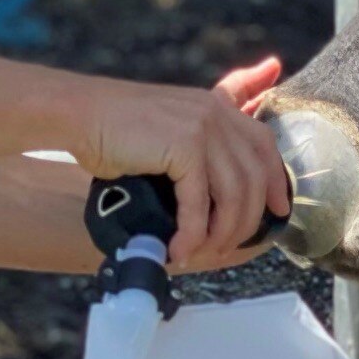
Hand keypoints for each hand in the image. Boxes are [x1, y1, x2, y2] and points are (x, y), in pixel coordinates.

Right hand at [70, 56, 290, 266]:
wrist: (79, 114)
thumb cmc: (116, 127)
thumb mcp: (166, 124)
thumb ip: (195, 137)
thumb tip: (210, 183)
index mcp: (216, 106)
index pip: (264, 143)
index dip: (275, 180)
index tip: (279, 210)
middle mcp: (215, 113)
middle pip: (253, 176)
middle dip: (246, 219)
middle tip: (226, 247)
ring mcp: (202, 127)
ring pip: (232, 194)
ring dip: (221, 233)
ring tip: (201, 252)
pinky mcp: (183, 146)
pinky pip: (200, 202)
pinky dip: (192, 232)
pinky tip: (179, 248)